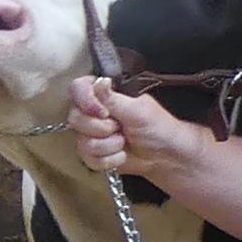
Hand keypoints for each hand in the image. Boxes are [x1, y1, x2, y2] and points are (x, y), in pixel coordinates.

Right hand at [70, 73, 209, 184]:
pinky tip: (121, 156)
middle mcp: (93, 112)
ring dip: (108, 146)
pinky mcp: (93, 154)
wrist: (166, 156)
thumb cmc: (158, 127)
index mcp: (104, 95)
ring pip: (82, 142)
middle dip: (100, 129)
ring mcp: (92, 134)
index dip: (85, 101)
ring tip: (124, 142)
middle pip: (75, 118)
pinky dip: (109, 160)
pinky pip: (88, 159)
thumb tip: (99, 81)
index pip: (78, 88)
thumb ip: (113, 98)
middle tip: (120, 128)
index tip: (103, 113)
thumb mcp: (137, 110)